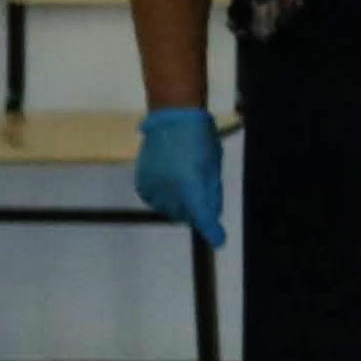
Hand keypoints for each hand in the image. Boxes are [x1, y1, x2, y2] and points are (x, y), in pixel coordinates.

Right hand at [133, 106, 226, 248]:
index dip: (212, 231)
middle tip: (203, 189)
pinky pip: (155, 201)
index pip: (202, 217)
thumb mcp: (212, 167)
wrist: (172, 119)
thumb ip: (211, 193)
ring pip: (170, 210)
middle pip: (185, 215)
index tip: (219, 241)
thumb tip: (210, 215)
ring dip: (180, 204)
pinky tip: (171, 182)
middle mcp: (168, 191)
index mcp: (189, 186)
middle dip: (196, 210)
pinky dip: (165, 197)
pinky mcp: (142, 183)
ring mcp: (152, 187)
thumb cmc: (200, 140)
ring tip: (185, 180)